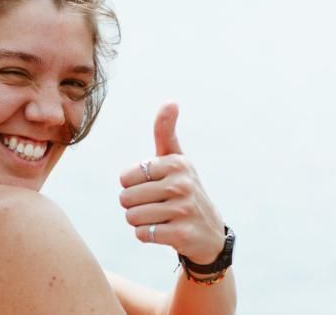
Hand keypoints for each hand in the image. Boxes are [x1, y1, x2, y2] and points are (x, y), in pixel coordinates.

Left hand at [119, 102, 224, 263]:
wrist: (210, 233)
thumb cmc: (184, 190)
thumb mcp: (177, 159)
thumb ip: (166, 131)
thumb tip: (171, 102)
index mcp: (176, 163)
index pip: (125, 177)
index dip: (132, 186)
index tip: (151, 187)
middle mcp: (181, 184)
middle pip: (126, 198)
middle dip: (134, 205)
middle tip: (155, 205)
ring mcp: (183, 209)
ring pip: (132, 217)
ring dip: (139, 221)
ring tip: (159, 218)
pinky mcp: (182, 234)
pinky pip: (142, 234)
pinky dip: (147, 235)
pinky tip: (164, 231)